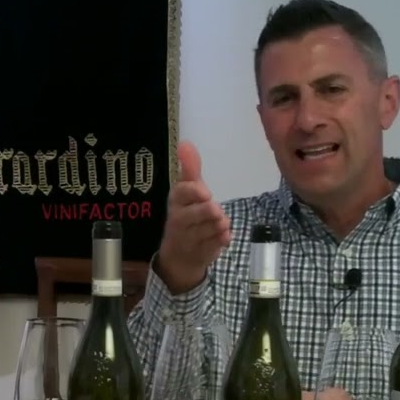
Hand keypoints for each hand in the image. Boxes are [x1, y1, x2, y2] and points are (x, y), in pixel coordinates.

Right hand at [155, 140, 231, 293]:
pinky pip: (215, 245)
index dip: (194, 192)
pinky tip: (224, 237)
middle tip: (216, 211)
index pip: (181, 193)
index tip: (206, 193)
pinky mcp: (200, 254)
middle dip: (208, 212)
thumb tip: (185, 143)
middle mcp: (178, 220)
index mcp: (176, 201)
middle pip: (196, 214)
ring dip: (218, 225)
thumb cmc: (186, 216)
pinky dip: (222, 240)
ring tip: (221, 223)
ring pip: (208, 229)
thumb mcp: (187, 192)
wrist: (178, 256)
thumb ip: (190, 169)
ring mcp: (189, 239)